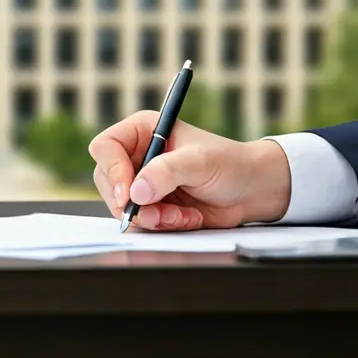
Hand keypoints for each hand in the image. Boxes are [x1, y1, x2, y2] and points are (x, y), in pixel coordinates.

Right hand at [88, 110, 292, 230]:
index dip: (112, 170)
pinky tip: (186, 218)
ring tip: (181, 216)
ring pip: (121, 205)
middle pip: (107, 180)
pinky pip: (139, 221)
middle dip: (132, 202)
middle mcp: (136, 156)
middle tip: (156, 214)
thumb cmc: (229, 164)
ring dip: (151, 217)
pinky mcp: (151, 205)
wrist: (251, 191)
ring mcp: (141, 182)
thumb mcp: (199, 162)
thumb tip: (136, 193)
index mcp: (142, 132)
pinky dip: (161, 225)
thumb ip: (166, 173)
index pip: (106, 148)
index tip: (128, 194)